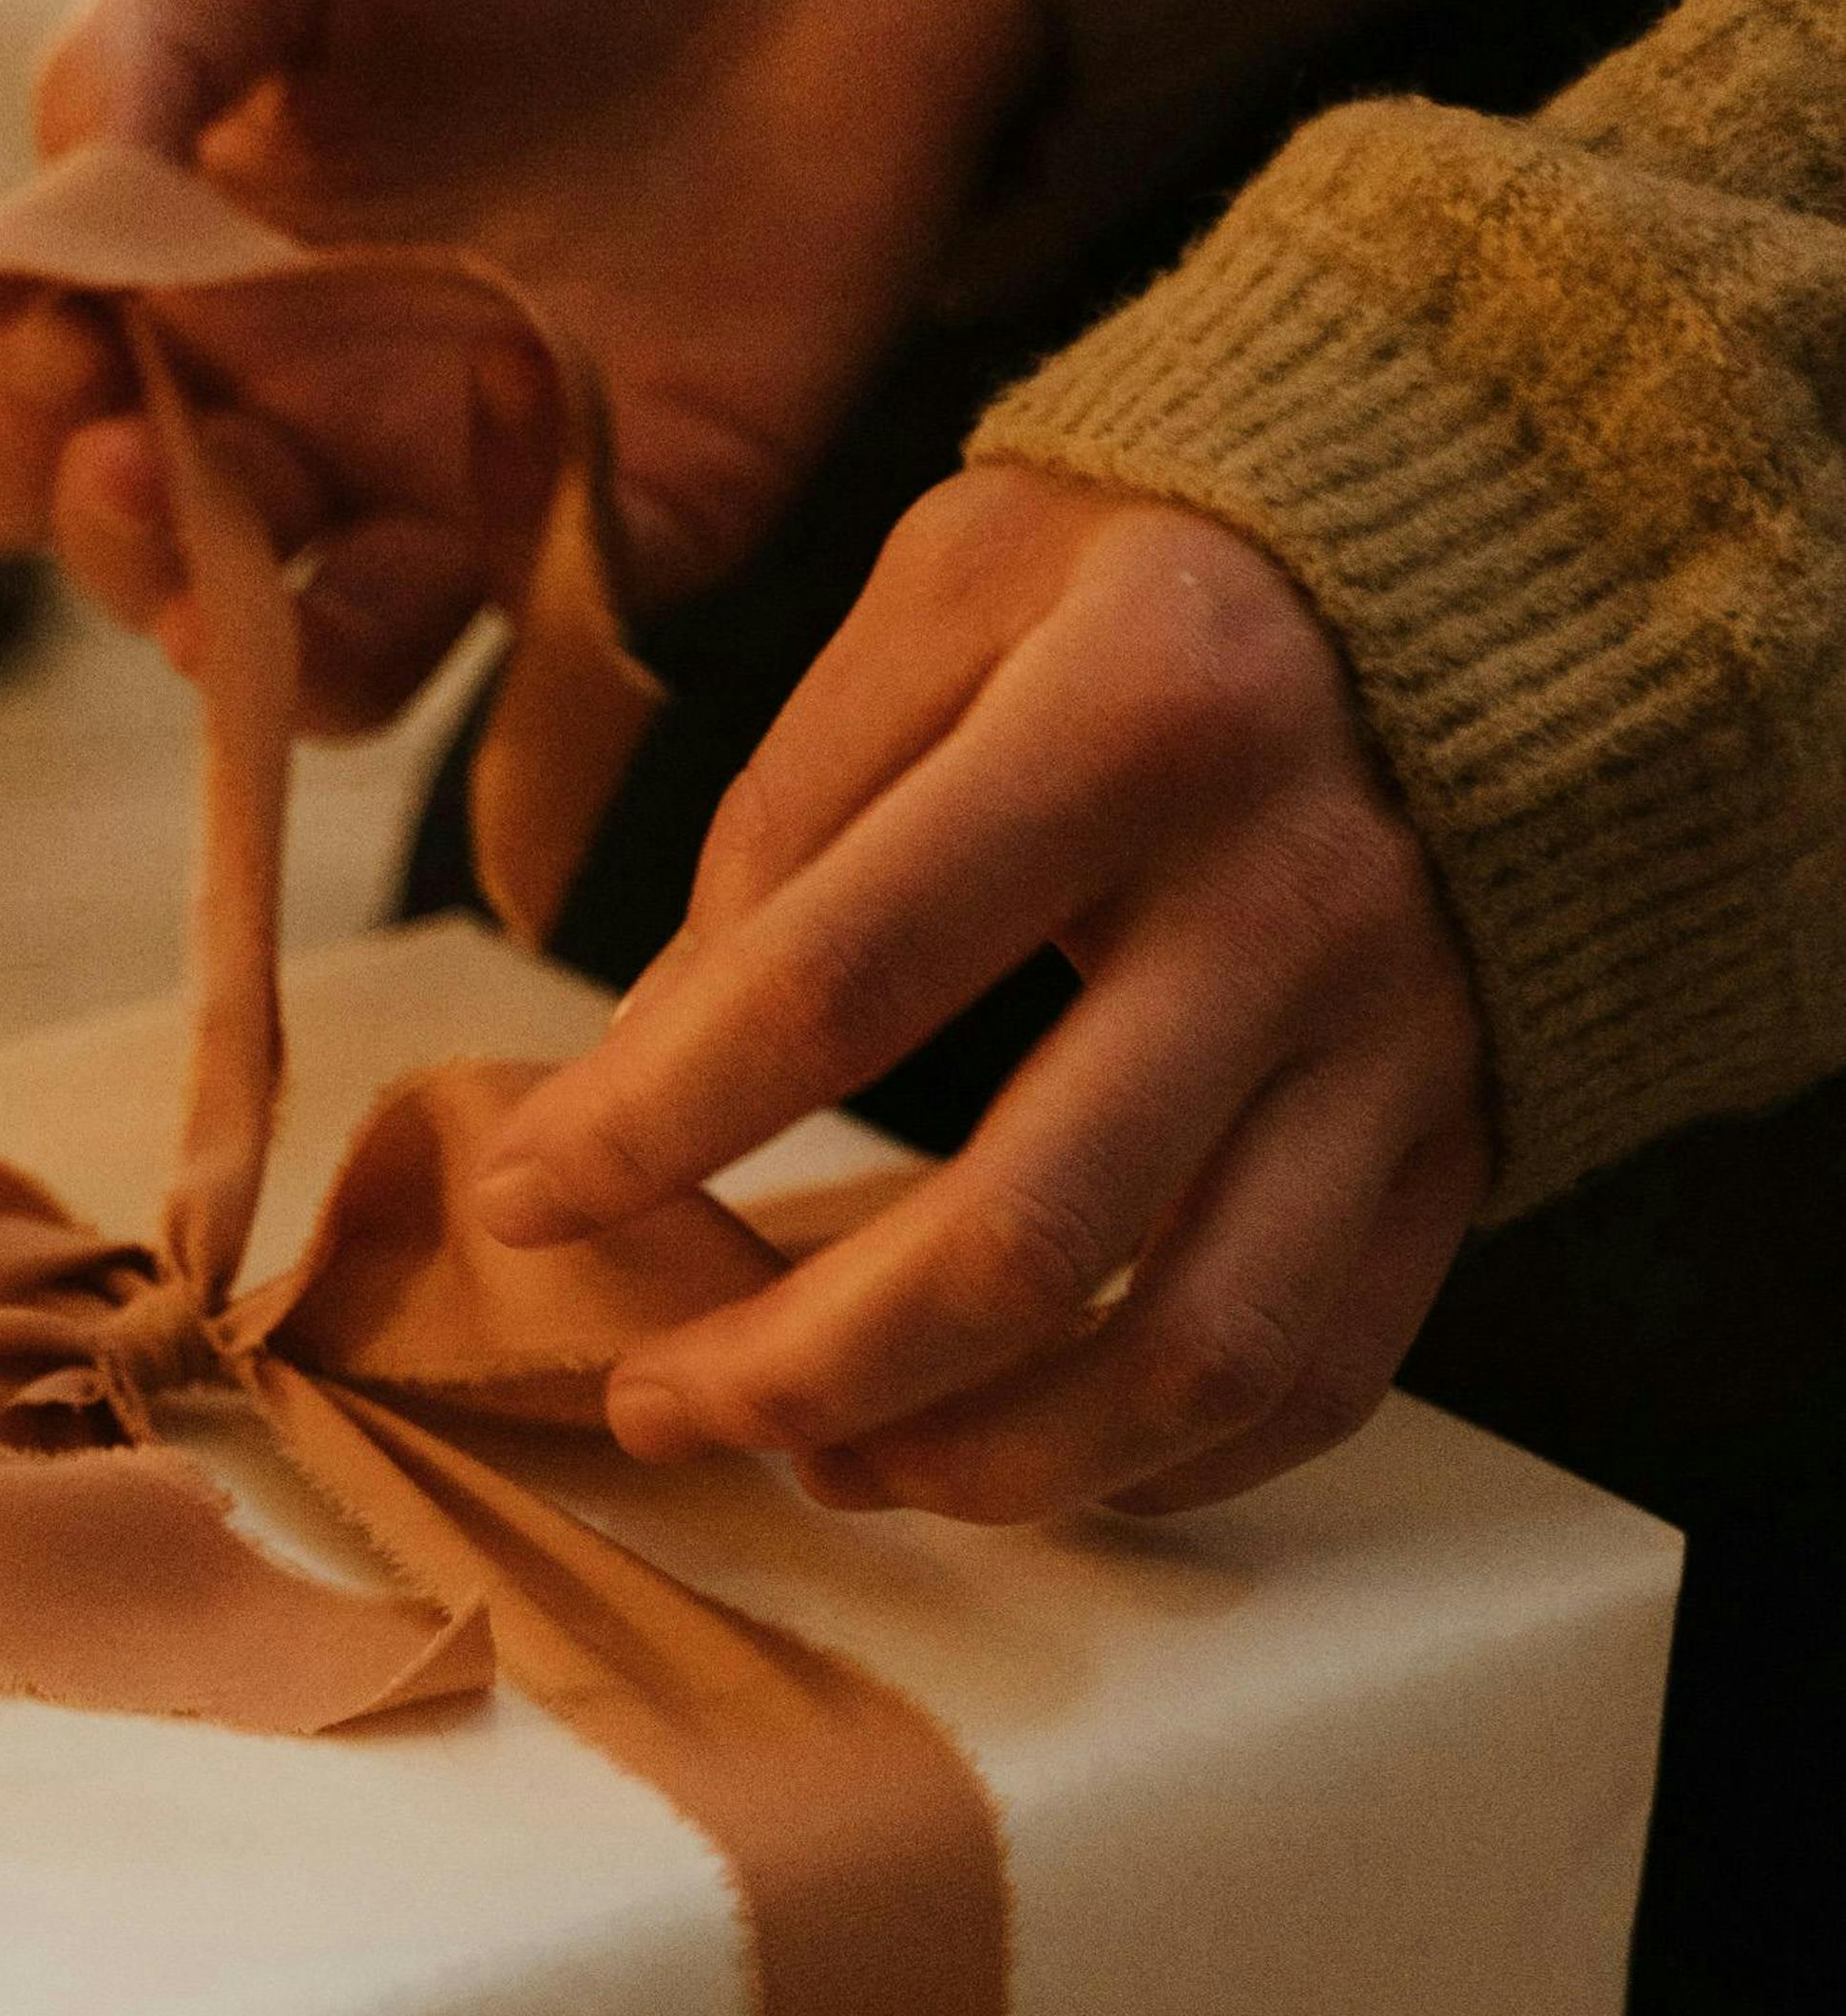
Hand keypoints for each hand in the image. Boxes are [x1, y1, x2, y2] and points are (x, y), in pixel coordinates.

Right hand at [0, 0, 1045, 732]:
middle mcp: (310, 427)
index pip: (26, 443)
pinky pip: (537, 635)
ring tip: (228, 586)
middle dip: (115, 542)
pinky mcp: (633, 519)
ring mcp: (465, 490)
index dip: (6, 432)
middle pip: (154, 572)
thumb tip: (20, 250)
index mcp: (194, 305)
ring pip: (325, 662)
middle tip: (130, 457)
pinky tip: (440, 540)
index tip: (49, 345)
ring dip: (257, 650)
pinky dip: (484, 619)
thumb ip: (137, 62)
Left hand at [478, 468, 1493, 1519]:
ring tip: (821, 1461)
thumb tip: (637, 1073)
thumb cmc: (1161, 568)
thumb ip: (788, 823)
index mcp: (1132, 719)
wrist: (1493, 549)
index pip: (836, 983)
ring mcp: (1400, 1042)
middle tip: (653, 1404)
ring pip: (1186, 1356)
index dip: (649, 1123)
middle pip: (1020, 1236)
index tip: (523, 1201)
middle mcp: (1289, 901)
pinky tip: (1009, 1454)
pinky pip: (1317, 1371)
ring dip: (972, 1464)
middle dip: (796, 1365)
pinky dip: (1154, 1466)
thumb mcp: (951, 595)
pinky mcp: (1461, 1135)